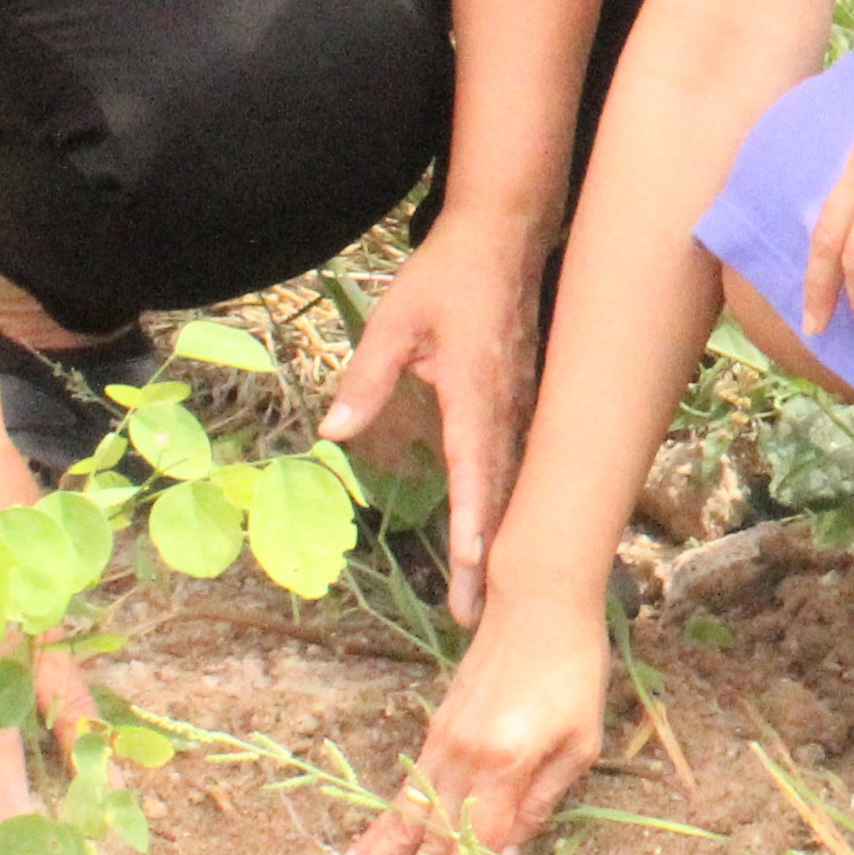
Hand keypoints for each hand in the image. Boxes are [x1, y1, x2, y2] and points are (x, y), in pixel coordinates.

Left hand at [317, 220, 539, 629]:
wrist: (503, 237)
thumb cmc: (446, 276)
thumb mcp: (394, 319)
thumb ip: (365, 377)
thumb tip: (332, 431)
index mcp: (477, 392)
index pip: (475, 469)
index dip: (475, 522)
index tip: (474, 568)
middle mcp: (507, 408)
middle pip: (501, 495)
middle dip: (491, 559)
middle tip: (476, 617)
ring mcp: (520, 408)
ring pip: (515, 486)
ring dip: (503, 542)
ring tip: (487, 597)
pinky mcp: (521, 404)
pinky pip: (518, 465)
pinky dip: (510, 508)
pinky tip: (502, 540)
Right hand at [345, 594, 610, 854]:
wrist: (537, 602)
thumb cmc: (573, 670)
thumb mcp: (578, 742)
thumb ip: (540, 801)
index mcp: (506, 762)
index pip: (478, 842)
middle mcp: (463, 756)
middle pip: (433, 837)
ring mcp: (441, 743)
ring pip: (405, 816)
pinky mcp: (434, 732)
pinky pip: (402, 791)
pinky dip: (380, 827)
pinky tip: (358, 852)